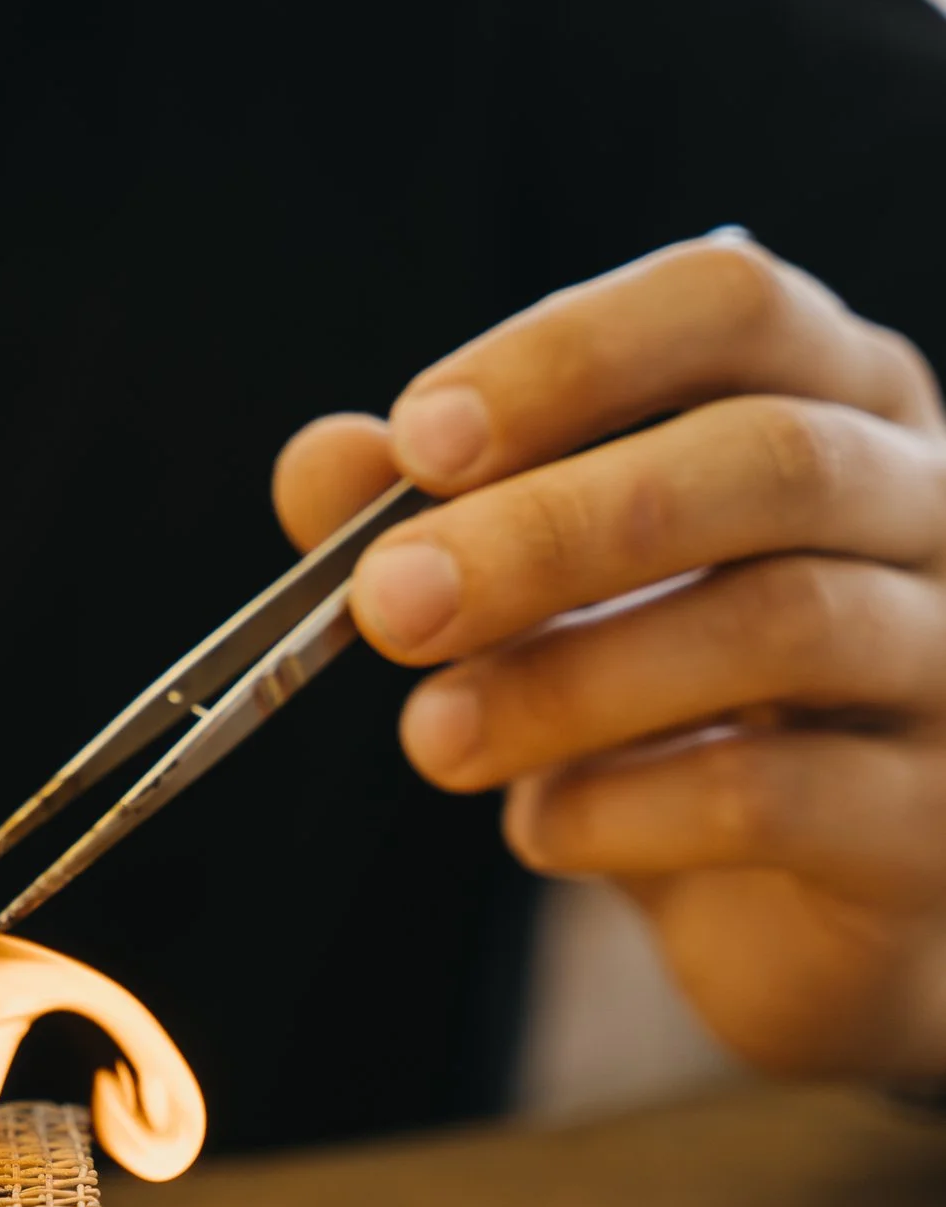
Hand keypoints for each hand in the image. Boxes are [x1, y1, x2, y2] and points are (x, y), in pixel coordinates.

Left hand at [274, 237, 945, 1081]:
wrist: (790, 903)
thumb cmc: (655, 689)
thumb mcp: (533, 587)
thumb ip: (428, 513)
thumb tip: (322, 462)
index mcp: (826, 390)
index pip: (729, 302)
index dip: (570, 358)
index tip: (420, 440)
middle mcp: (929, 497)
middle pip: (768, 457)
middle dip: (553, 527)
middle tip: (389, 603)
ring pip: (786, 624)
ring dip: (570, 679)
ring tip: (431, 736)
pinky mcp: (939, 819)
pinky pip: (787, 794)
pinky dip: (630, 809)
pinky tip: (534, 827)